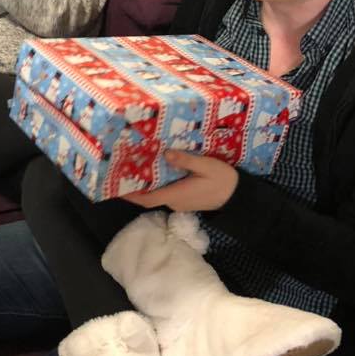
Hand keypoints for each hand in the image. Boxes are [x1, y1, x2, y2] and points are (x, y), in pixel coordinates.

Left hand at [123, 150, 238, 212]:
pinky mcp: (184, 199)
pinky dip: (156, 185)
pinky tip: (154, 171)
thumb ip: (186, 161)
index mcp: (177, 194)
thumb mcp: (206, 166)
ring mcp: (179, 202)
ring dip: (145, 186)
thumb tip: (166, 154)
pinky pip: (165, 193)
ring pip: (157, 195)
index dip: (131, 195)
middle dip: (134, 188)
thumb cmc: (222, 179)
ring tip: (134, 168)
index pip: (148, 198)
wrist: (237, 195)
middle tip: (121, 172)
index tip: (117, 186)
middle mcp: (174, 201)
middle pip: (149, 198)